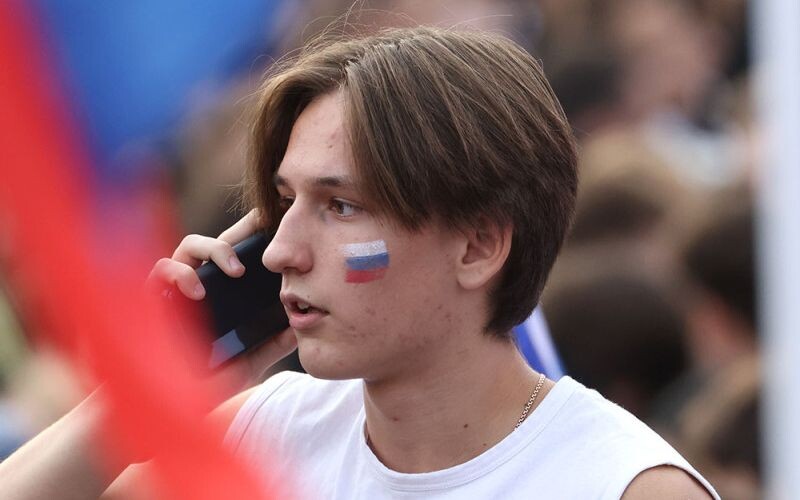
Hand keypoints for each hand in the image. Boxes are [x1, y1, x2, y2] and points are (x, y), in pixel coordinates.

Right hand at [146, 209, 296, 391]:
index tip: (275, 227)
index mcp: (220, 295)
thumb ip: (270, 346)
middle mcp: (196, 286)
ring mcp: (173, 290)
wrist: (170, 410)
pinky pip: (161, 268)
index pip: (235, 257)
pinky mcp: (151, 298)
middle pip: (215, 242)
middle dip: (239, 231)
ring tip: (236, 270)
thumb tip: (297, 328)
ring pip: (189, 246)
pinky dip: (181, 273)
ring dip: (214, 248)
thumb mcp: (248, 363)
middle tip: (263, 230)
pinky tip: (198, 290)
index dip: (251, 238)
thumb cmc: (206, 383)